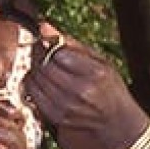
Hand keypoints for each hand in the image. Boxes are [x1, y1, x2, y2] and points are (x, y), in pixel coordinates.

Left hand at [26, 26, 147, 148]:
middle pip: (44, 66)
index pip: (58, 52)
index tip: (51, 43)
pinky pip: (33, 93)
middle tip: (43, 51)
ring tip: (45, 66)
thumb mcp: (100, 61)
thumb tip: (44, 26)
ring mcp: (67, 106)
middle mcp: (80, 91)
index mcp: (95, 74)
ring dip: (36, 69)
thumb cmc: (109, 87)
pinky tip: (44, 81)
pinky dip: (34, 84)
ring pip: (36, 79)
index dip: (51, 45)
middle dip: (39, 55)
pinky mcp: (56, 116)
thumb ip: (72, 43)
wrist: (116, 121)